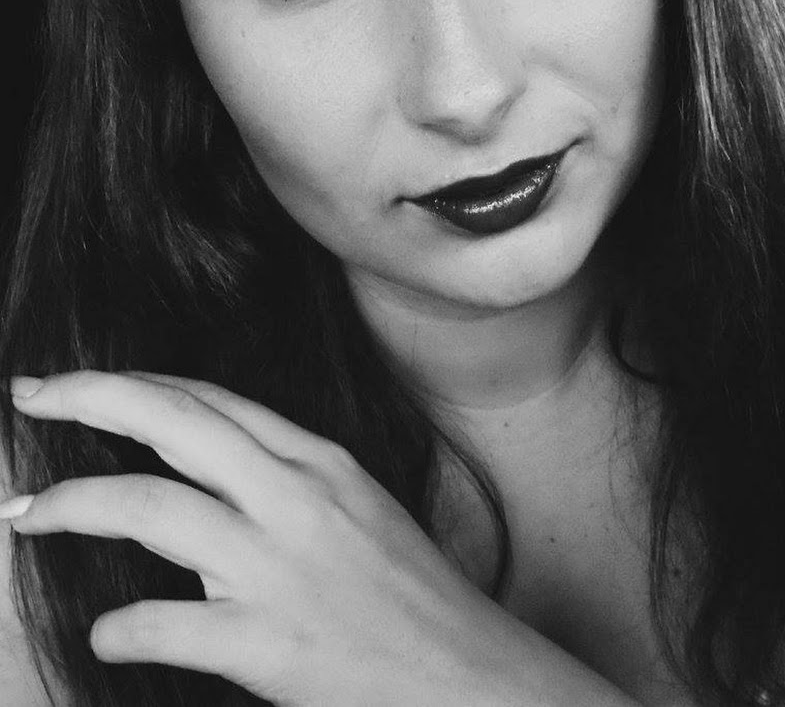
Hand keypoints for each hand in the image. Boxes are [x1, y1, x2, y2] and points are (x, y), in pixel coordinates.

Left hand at [4, 371, 640, 706]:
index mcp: (319, 462)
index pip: (212, 401)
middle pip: (175, 423)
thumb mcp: (354, 506)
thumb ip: (284, 480)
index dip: (140, 385)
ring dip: (73, 505)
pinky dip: (121, 627)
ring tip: (27, 513)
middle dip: (92, 397)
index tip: (87, 384)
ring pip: (150, 507)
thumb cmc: (410, 592)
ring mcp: (279, 566)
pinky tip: (108, 631)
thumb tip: (208, 475)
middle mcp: (295, 497)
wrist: (466, 674)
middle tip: (31, 393)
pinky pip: (164, 625)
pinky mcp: (267, 642)